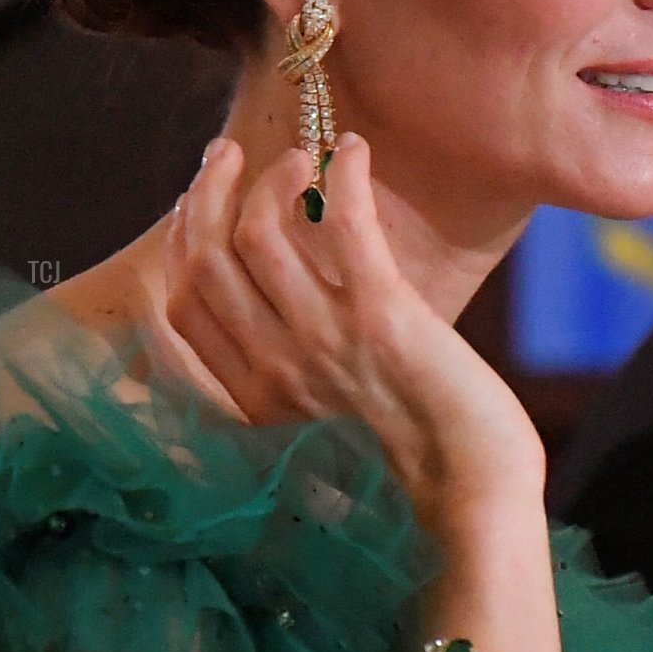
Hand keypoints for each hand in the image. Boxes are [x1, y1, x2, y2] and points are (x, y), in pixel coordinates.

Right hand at [162, 135, 544, 514]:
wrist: (471, 499)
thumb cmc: (409, 469)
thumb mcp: (317, 435)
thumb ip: (285, 386)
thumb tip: (278, 322)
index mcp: (251, 400)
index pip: (180, 305)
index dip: (181, 243)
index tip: (195, 204)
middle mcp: (273, 369)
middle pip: (206, 260)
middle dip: (206, 194)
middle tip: (227, 156)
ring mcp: (323, 341)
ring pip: (259, 234)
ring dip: (274, 181)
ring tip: (298, 158)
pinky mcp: (382, 317)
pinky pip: (342, 225)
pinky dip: (342, 178)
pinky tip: (352, 152)